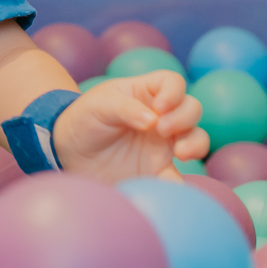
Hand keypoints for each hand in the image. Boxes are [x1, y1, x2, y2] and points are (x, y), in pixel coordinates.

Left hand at [53, 72, 207, 183]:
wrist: (70, 153)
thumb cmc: (84, 119)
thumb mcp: (99, 105)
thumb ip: (125, 108)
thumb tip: (153, 121)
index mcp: (145, 93)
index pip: (172, 82)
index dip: (173, 92)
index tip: (159, 107)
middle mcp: (161, 116)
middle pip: (191, 108)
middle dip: (184, 117)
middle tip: (161, 130)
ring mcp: (163, 144)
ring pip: (196, 138)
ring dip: (196, 143)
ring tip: (180, 153)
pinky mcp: (159, 170)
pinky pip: (178, 175)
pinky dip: (181, 181)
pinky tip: (172, 185)